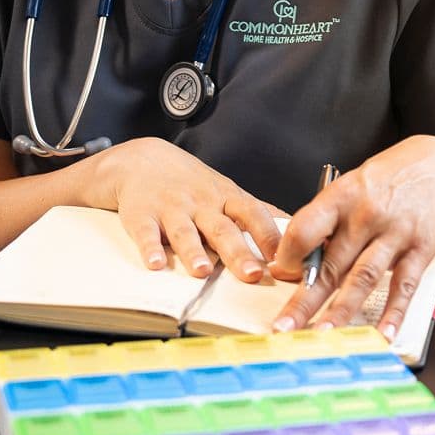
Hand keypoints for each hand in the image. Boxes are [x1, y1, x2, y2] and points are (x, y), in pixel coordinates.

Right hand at [97, 137, 282, 280]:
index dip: (269, 235)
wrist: (143, 160)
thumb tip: (291, 226)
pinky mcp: (142, 215)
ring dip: (194, 252)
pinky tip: (155, 264)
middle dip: (238, 252)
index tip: (284, 257)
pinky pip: (146, 232)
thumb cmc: (192, 184)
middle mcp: (202, 203)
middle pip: (222, 229)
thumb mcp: (227, 191)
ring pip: (185, 232)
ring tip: (203, 272)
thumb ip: (255, 212)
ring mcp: (172, 208)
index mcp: (226, 198)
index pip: (253, 214)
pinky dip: (150, 248)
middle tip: (252, 274)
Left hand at [268, 135, 434, 338]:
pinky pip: (404, 286)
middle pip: (331, 264)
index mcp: (341, 197)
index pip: (307, 229)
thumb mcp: (347, 190)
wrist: (434, 168)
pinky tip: (382, 334)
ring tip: (323, 336)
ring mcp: (395, 233)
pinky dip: (393, 313)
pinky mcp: (420, 250)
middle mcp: (367, 215)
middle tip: (285, 328)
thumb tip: (287, 266)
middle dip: (305, 300)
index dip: (289, 255)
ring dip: (341, 310)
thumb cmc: (382, 184)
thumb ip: (320, 225)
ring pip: (363, 278)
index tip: (278, 275)